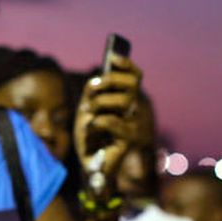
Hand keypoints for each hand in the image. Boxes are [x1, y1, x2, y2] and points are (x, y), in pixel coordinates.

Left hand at [74, 54, 142, 194]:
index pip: (134, 76)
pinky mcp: (129, 139)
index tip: (113, 56)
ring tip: (88, 112)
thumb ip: (93, 91)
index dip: (126, 64)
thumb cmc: (89, 135)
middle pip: (132, 84)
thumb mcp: (87, 107)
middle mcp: (133, 110)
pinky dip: (97, 121)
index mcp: (125, 100)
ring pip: (124, 100)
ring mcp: (134, 124)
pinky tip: (89, 127)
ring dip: (100, 102)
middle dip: (109, 80)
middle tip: (93, 89)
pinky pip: (112, 121)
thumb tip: (99, 77)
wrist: (90, 164)